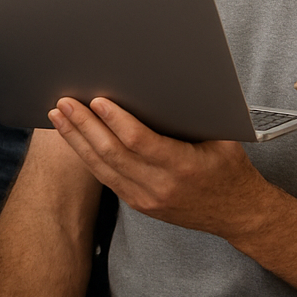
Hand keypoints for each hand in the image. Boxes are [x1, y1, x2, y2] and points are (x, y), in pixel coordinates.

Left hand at [48, 95, 270, 238]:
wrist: (238, 214)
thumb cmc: (231, 169)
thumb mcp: (221, 137)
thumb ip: (193, 115)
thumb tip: (161, 82)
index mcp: (183, 166)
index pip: (139, 141)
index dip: (115, 119)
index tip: (97, 100)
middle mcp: (160, 187)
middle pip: (112, 153)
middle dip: (84, 126)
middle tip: (64, 103)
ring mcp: (147, 199)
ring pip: (102, 168)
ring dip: (77, 140)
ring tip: (59, 117)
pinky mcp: (140, 205)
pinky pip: (107, 178)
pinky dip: (88, 156)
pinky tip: (75, 139)